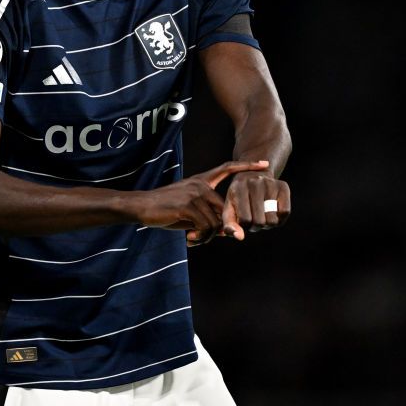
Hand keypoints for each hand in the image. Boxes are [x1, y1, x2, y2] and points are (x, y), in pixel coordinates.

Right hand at [140, 160, 268, 244]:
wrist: (141, 207)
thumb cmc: (166, 211)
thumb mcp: (190, 212)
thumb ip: (209, 217)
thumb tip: (229, 232)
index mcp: (201, 180)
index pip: (228, 168)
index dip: (246, 166)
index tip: (265, 165)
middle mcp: (201, 184)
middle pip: (226, 208)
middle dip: (226, 227)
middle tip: (215, 238)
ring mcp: (195, 193)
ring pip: (217, 221)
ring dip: (209, 236)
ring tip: (195, 240)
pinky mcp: (188, 206)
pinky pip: (206, 226)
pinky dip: (201, 238)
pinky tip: (190, 240)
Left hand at [221, 170, 290, 239]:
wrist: (254, 175)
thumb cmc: (239, 198)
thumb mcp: (230, 209)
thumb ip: (229, 226)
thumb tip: (240, 237)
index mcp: (238, 188)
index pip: (245, 220)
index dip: (245, 226)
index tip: (244, 220)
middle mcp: (254, 183)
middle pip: (259, 222)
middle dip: (256, 226)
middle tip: (254, 218)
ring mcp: (270, 183)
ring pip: (272, 220)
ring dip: (268, 224)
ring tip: (263, 215)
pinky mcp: (283, 186)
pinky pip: (285, 212)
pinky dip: (280, 218)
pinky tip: (274, 212)